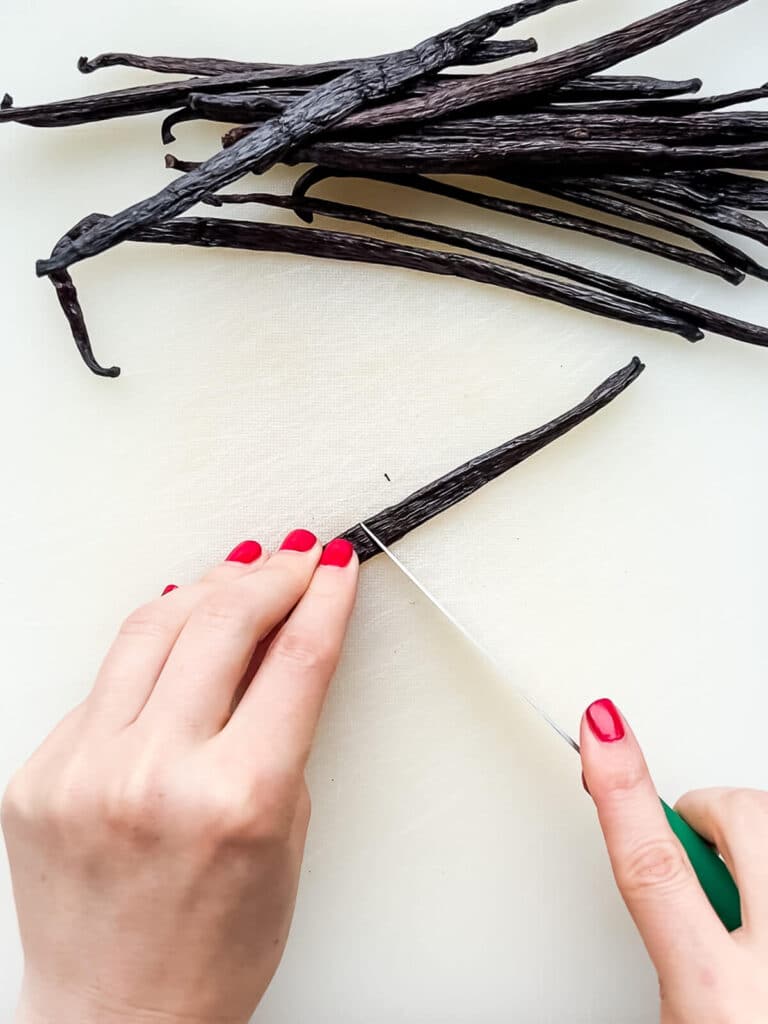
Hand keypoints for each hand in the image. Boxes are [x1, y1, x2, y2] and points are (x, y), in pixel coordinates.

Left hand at [2, 531, 358, 1023]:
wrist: (118, 1017)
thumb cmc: (216, 947)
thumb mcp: (285, 832)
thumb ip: (283, 728)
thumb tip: (285, 642)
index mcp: (235, 799)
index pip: (296, 658)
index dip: (325, 598)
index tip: (337, 569)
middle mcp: (153, 775)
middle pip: (223, 621)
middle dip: (273, 575)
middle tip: (298, 559)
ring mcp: (84, 769)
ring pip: (152, 627)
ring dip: (208, 588)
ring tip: (241, 573)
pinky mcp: (39, 772)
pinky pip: (105, 681)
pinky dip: (150, 647)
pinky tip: (177, 629)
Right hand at [581, 698, 767, 1023]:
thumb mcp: (689, 1009)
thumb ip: (671, 940)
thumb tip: (661, 868)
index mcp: (724, 998)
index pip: (653, 868)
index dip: (623, 787)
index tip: (604, 728)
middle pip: (743, 819)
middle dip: (712, 816)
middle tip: (705, 858)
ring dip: (761, 844)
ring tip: (757, 896)